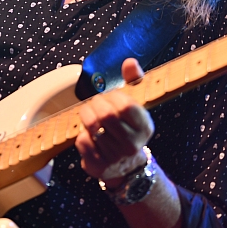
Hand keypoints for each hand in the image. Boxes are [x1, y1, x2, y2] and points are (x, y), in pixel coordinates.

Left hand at [75, 58, 153, 186]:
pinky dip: (81, 134)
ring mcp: (115, 157)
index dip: (113, 97)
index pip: (125, 105)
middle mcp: (132, 144)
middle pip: (105, 115)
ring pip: (91, 128)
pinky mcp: (99, 166)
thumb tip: (129, 62)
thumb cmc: (128, 127)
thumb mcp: (135, 104)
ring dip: (86, 117)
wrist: (125, 166)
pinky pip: (82, 141)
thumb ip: (133, 81)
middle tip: (95, 103)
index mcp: (145, 127)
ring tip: (90, 115)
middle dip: (95, 104)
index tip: (111, 97)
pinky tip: (90, 134)